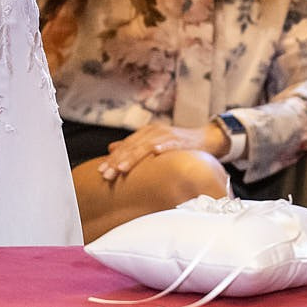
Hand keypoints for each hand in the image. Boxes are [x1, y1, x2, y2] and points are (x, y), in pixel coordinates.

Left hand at [95, 121, 225, 183]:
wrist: (205, 139)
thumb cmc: (178, 145)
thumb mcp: (153, 143)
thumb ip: (134, 146)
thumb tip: (111, 148)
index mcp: (146, 133)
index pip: (126, 146)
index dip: (112, 158)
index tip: (100, 171)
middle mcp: (154, 131)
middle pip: (132, 146)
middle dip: (117, 161)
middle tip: (105, 174)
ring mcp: (166, 134)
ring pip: (145, 146)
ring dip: (132, 157)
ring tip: (121, 168)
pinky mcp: (179, 140)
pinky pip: (168, 144)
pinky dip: (161, 147)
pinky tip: (153, 152)